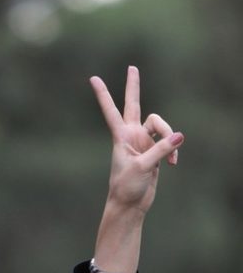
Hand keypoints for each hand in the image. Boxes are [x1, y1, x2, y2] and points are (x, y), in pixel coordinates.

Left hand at [90, 66, 183, 215]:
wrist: (130, 205)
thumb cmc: (127, 187)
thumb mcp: (143, 167)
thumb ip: (161, 150)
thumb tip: (180, 136)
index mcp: (121, 137)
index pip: (111, 111)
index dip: (103, 95)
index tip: (93, 78)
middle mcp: (131, 136)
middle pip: (134, 105)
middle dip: (133, 87)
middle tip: (131, 67)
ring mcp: (143, 143)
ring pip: (161, 125)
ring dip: (169, 137)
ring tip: (172, 158)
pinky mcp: (153, 152)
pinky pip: (169, 142)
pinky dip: (173, 151)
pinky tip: (173, 164)